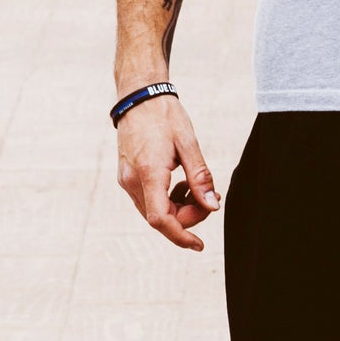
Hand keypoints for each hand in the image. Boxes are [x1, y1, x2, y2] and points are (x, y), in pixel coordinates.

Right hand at [116, 92, 218, 249]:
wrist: (139, 96)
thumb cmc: (164, 115)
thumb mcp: (188, 143)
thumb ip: (200, 177)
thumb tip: (212, 206)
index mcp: (149, 173)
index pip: (161, 220)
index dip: (181, 236)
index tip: (199, 244)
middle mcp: (132, 181)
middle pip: (160, 218)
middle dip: (187, 215)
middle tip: (208, 196)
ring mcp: (127, 180)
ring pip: (154, 211)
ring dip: (178, 208)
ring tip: (195, 185)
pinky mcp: (127, 177)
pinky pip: (148, 200)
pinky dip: (167, 199)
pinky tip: (180, 183)